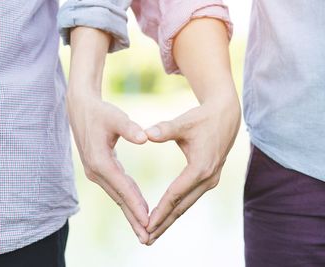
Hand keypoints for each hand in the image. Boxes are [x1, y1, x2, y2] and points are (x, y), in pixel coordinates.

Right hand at [66, 92, 149, 243]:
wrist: (81, 109)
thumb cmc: (100, 112)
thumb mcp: (115, 117)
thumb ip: (129, 128)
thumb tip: (144, 138)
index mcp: (100, 161)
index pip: (123, 187)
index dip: (137, 204)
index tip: (149, 221)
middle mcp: (96, 171)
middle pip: (119, 199)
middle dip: (134, 219)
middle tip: (148, 238)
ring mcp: (96, 173)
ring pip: (117, 197)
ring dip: (131, 214)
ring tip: (145, 232)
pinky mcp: (99, 170)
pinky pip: (116, 189)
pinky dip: (127, 201)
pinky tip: (137, 210)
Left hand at [145, 96, 240, 244]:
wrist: (225, 117)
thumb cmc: (202, 119)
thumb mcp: (184, 122)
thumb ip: (165, 129)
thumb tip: (146, 134)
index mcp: (201, 167)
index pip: (175, 194)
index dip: (160, 210)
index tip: (146, 224)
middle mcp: (207, 178)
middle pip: (181, 207)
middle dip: (163, 224)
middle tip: (146, 239)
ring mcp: (210, 180)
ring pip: (186, 205)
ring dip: (169, 220)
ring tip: (153, 235)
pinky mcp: (208, 179)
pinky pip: (190, 198)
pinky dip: (176, 210)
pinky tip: (166, 218)